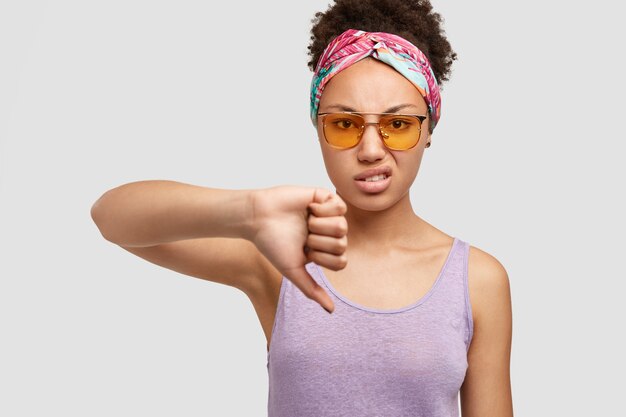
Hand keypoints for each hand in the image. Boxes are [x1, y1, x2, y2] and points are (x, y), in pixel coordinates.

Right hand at [250, 186, 347, 312]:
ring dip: (319, 226)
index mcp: (322, 250)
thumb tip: (331, 311)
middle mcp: (328, 233)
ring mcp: (328, 215)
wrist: (258, 217)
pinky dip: (323, 209)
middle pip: (342, 244)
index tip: (305, 252)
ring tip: (305, 221)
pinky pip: (340, 206)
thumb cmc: (272, 244)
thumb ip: (312, 290)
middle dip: (319, 242)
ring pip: (342, 226)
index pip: (340, 261)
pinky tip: (309, 208)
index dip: (322, 258)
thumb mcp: (293, 270)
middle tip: (303, 235)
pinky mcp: (324, 197)